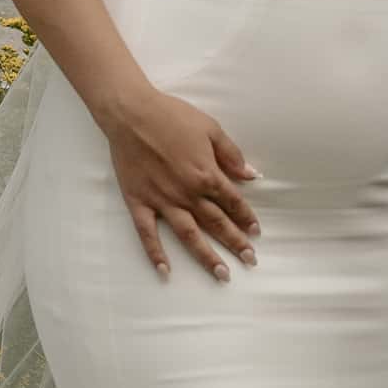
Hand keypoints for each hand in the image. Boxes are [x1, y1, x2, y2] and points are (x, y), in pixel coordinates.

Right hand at [102, 91, 264, 279]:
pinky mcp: (139, 202)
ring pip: (189, 235)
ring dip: (207, 256)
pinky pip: (148, 234)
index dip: (246, 217)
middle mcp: (188, 193)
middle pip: (216, 223)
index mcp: (207, 174)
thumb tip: (251, 175)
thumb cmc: (172, 116)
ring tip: (222, 274)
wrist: (131, 113)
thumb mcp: (210, 128)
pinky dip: (156, 253)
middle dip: (236, 243)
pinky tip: (165, 271)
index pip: (233, 202)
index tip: (256, 231)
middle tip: (251, 260)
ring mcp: (162, 201)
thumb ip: (231, 155)